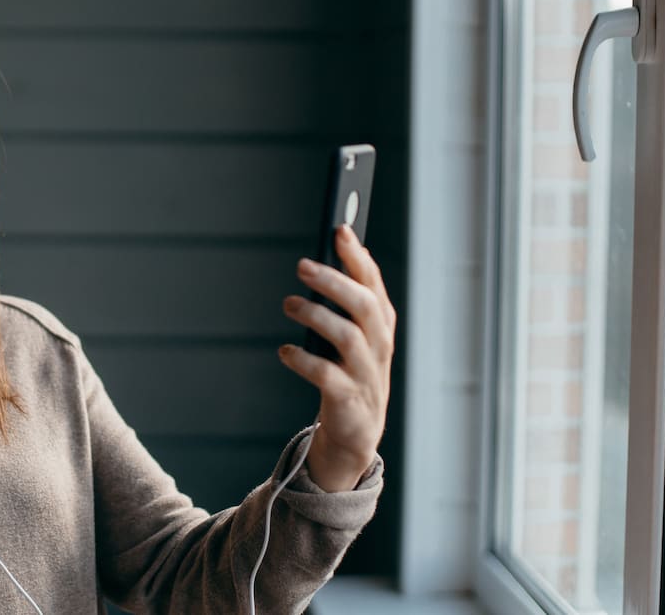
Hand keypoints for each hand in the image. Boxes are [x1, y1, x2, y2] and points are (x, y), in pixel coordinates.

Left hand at [279, 225, 395, 490]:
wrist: (354, 435)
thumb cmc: (348, 373)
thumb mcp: (352, 336)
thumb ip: (344, 302)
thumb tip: (322, 259)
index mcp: (381, 326)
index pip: (373, 284)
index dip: (358, 257)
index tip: (340, 229)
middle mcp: (379, 347)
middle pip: (363, 306)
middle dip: (335, 281)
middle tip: (302, 266)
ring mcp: (367, 374)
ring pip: (348, 336)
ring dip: (316, 316)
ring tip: (289, 303)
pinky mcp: (349, 400)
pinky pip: (327, 375)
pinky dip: (303, 360)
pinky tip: (284, 351)